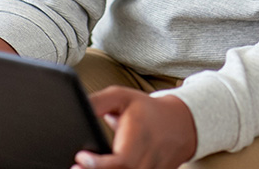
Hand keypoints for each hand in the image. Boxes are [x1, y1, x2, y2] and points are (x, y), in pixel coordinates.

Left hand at [74, 87, 196, 168]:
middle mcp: (149, 158)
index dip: (98, 165)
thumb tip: (78, 106)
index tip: (81, 156)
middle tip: (76, 167)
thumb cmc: (147, 110)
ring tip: (87, 168)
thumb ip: (97, 102)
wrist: (181, 124)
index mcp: (140, 137)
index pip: (121, 161)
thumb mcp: (122, 97)